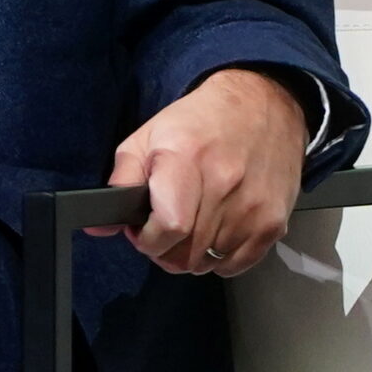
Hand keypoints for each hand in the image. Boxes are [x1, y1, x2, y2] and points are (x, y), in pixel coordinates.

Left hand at [86, 67, 306, 275]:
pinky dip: (218, 259)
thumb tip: (98, 225)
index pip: (168, 227)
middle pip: (185, 253)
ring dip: (189, 255)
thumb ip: (121, 180)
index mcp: (186, 161)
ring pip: (207, 263)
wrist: (261, 106)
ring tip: (187, 227)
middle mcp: (224, 186)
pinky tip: (212, 234)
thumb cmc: (198, 122)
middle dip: (162, 250)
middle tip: (160, 230)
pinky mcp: (274, 222)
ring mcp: (253, 208)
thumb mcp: (147, 137)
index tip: (141, 230)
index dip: (147, 239)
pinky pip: (237, 265)